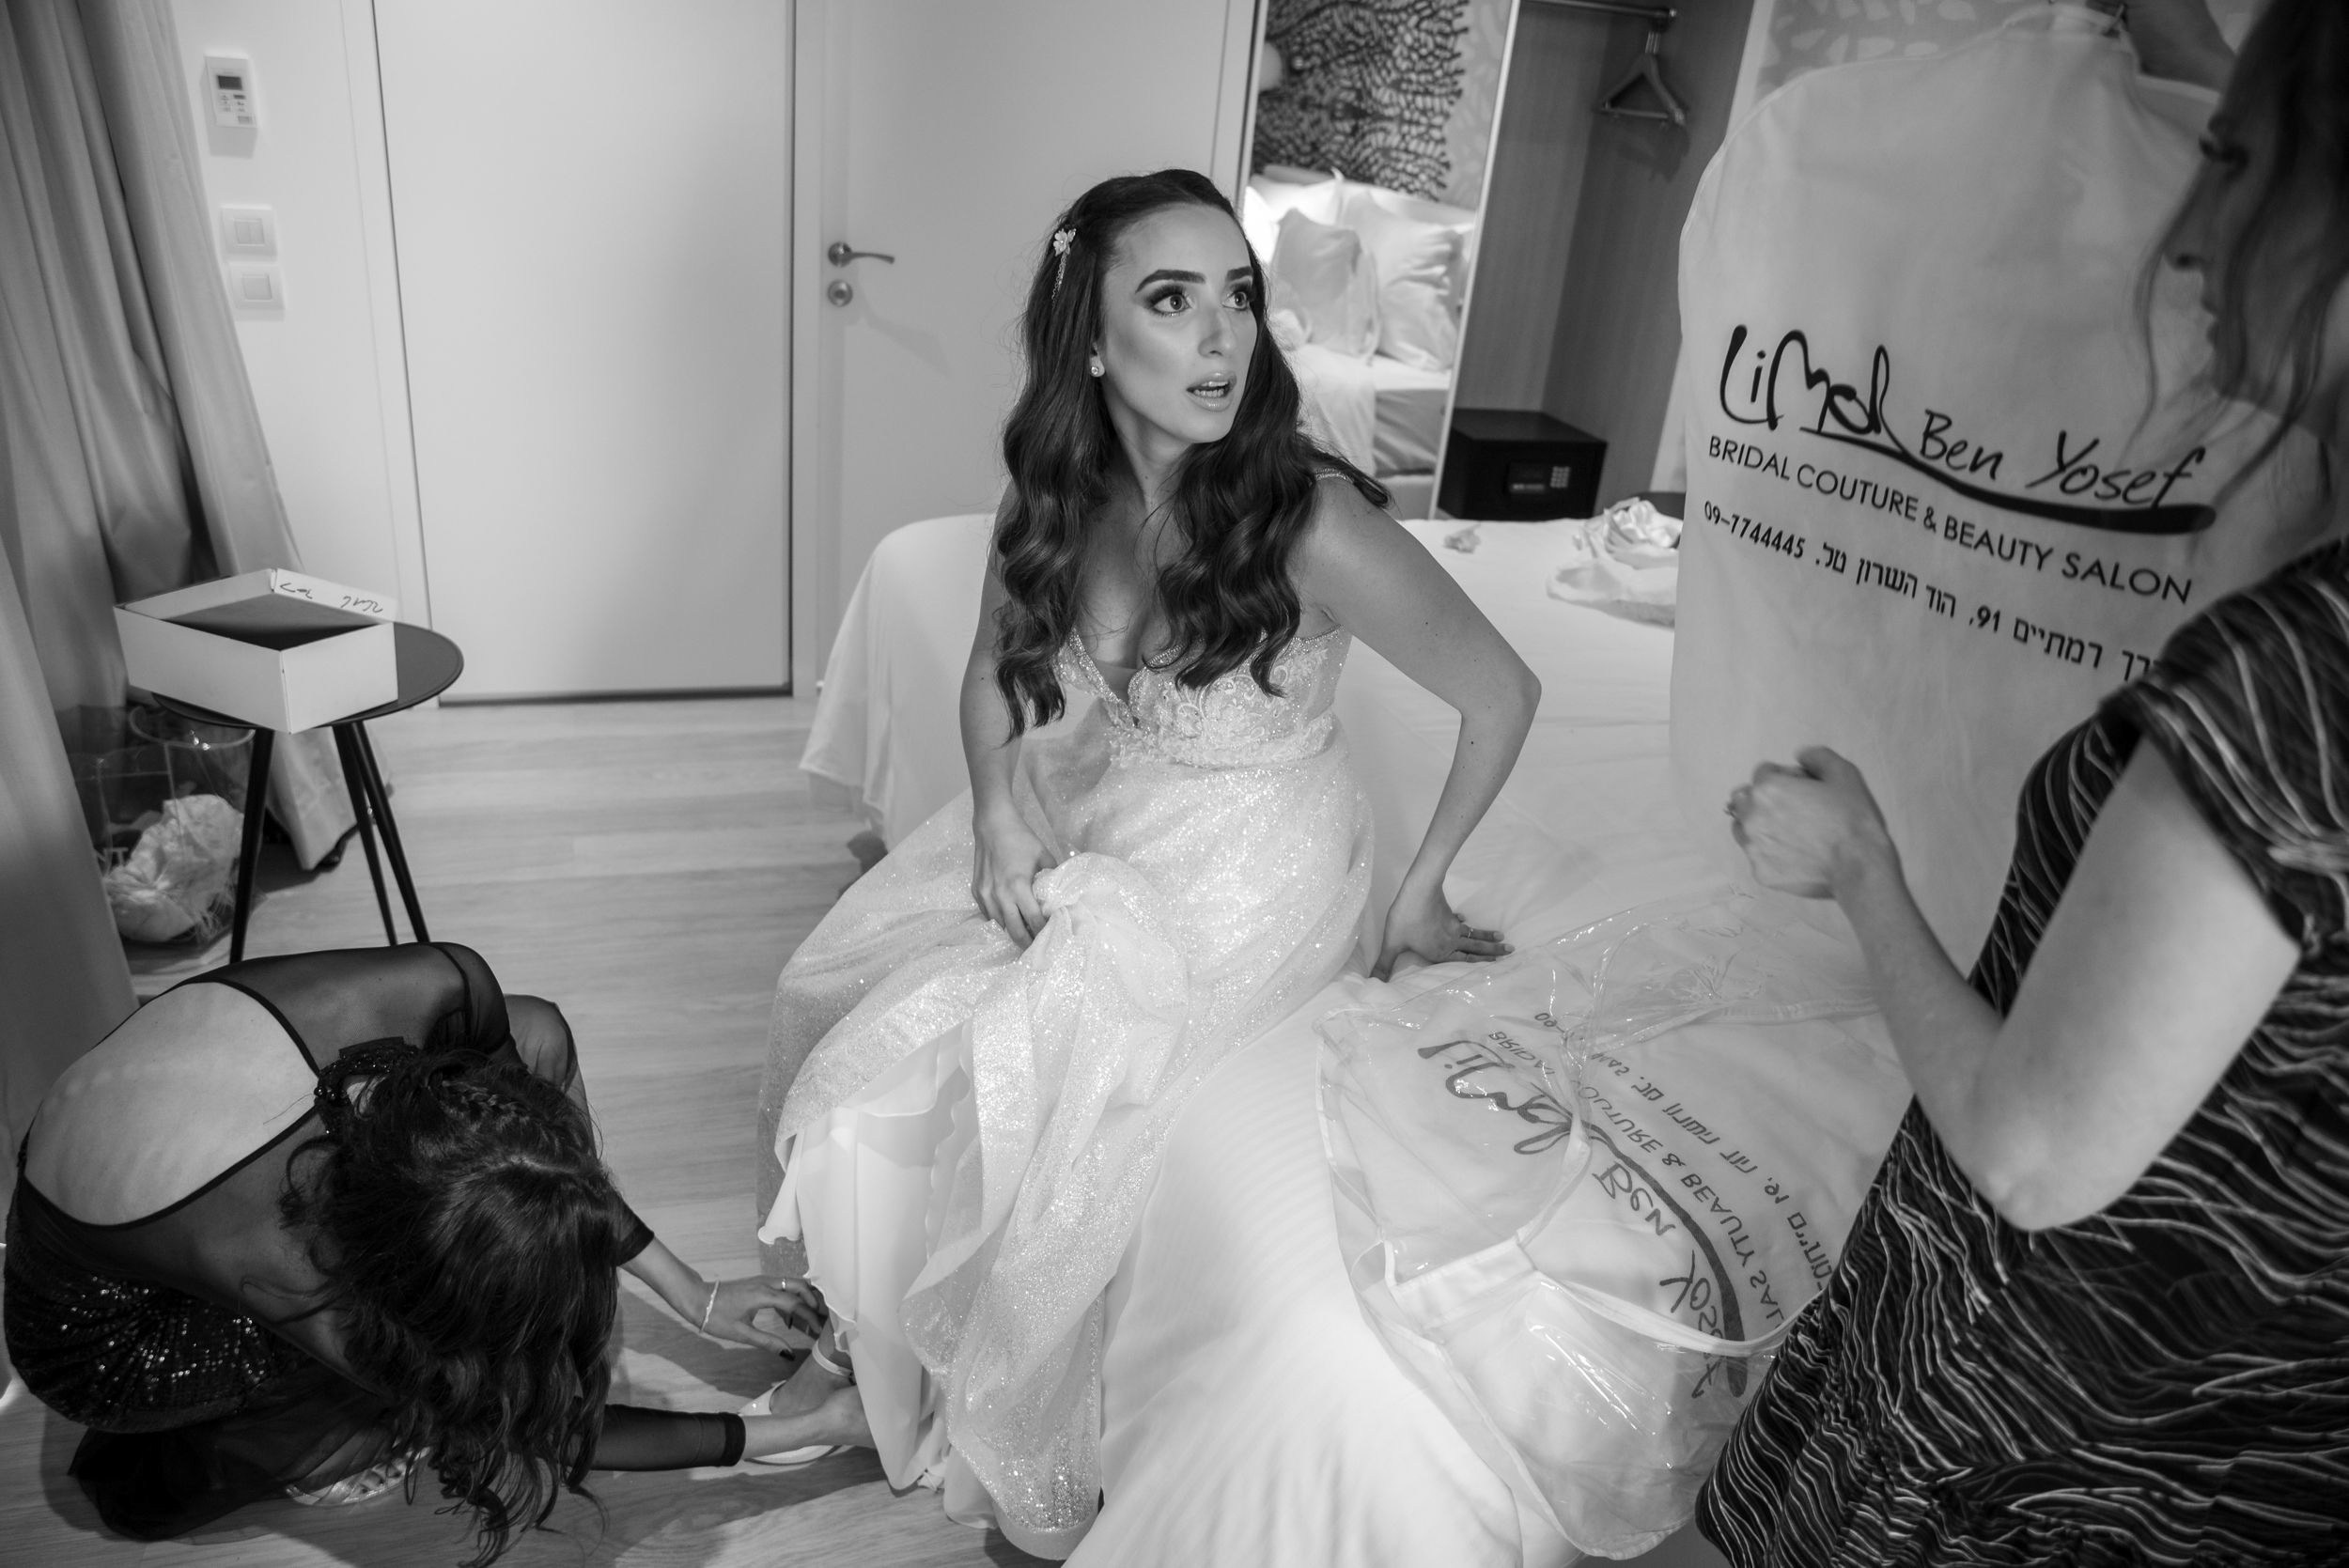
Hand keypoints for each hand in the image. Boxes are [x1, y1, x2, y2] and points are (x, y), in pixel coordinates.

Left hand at [701, 1275, 825, 1352]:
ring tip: (812, 1317)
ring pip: (793, 1282)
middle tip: (823, 1319)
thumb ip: (767, 1342)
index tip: (819, 1330)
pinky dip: (794, 1296)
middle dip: (815, 1301)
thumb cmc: (717, 1317)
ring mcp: (764, 1280)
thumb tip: (788, 1353)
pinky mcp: (760, 1282)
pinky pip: (784, 1285)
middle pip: (801, 1285)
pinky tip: (791, 1316)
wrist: (698, 1299)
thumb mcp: (741, 1334)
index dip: (810, 1317)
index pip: (796, 1304)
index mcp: (764, 1295)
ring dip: (806, 1297)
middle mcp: (767, 1283)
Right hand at [972, 806, 1057, 945]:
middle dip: (1027, 943)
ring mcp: (984, 895)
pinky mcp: (975, 892)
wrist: (992, 824)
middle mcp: (999, 895)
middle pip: (1014, 931)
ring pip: (999, 926)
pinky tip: (1010, 921)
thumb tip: (1061, 895)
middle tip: (1038, 951)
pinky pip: (988, 914)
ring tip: (1025, 937)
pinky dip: (999, 920)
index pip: (1034, 920)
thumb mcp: (1043, 856)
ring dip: (1012, 932)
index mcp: (1018, 887)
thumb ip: (1053, 877)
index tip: (1053, 939)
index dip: (1044, 932)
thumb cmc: (1020, 838)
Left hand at [1375, 877, 1510, 980]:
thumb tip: (1374, 983)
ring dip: (1487, 937)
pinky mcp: (1448, 913)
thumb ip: (1384, 964)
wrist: (1417, 890)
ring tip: (1503, 938)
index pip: (1464, 962)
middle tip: (1511, 951)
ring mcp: (1452, 927)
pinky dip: (1466, 923)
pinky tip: (1466, 920)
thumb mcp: (1392, 944)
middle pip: (1476, 948)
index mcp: (1440, 953)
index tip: (1497, 966)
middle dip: (1493, 952)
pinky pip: (1461, 922)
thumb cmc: (1405, 919)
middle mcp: (1450, 942)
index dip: (1480, 965)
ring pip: (1473, 934)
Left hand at [1726, 746, 1896, 899]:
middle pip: (1744, 798)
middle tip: (1792, 811)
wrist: (1859, 866)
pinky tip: (1795, 855)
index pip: (1763, 772)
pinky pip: (1757, 856)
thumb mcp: (1844, 773)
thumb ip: (1817, 756)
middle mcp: (1751, 817)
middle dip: (1763, 799)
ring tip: (1791, 833)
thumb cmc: (1853, 819)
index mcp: (1767, 789)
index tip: (1801, 789)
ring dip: (1759, 825)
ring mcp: (1753, 847)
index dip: (1784, 777)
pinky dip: (1769, 853)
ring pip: (1742, 828)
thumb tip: (1800, 755)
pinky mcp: (1760, 872)